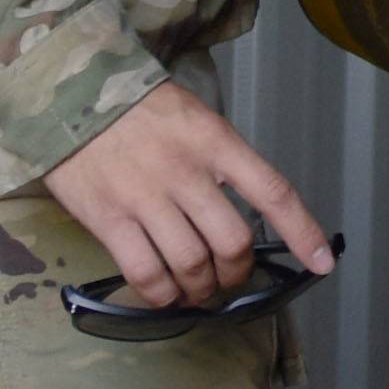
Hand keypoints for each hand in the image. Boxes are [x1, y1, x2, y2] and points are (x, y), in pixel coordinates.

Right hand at [46, 85, 334, 312]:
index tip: (322, 262)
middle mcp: (185, 171)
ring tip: (196, 290)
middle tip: (228, 278)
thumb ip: (220, 159)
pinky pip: (145, 274)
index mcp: (214, 141)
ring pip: (192, 265)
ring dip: (200, 289)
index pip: (273, 192)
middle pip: (233, 242)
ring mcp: (145, 196)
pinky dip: (162, 295)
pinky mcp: (108, 218)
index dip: (303, 232)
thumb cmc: (136, 107)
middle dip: (237, 272)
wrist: (67, 92)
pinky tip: (165, 293)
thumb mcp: (193, 116)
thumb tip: (241, 211)